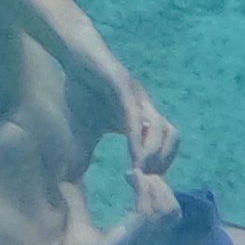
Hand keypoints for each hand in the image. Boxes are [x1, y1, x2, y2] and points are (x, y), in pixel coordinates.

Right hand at [82, 64, 176, 178]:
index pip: (163, 147)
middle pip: (172, 138)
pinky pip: (136, 115)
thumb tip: (72, 178)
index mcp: (139, 119)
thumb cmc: (81, 91)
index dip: (158, 167)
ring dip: (154, 153)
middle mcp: (145, 108)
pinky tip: (134, 154)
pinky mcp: (125, 87)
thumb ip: (83, 153)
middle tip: (147, 182)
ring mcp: (137, 97)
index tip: (144, 187)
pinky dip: (137, 136)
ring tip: (142, 173)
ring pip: (160, 128)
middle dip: (163, 162)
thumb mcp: (82, 131)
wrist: (74, 57)